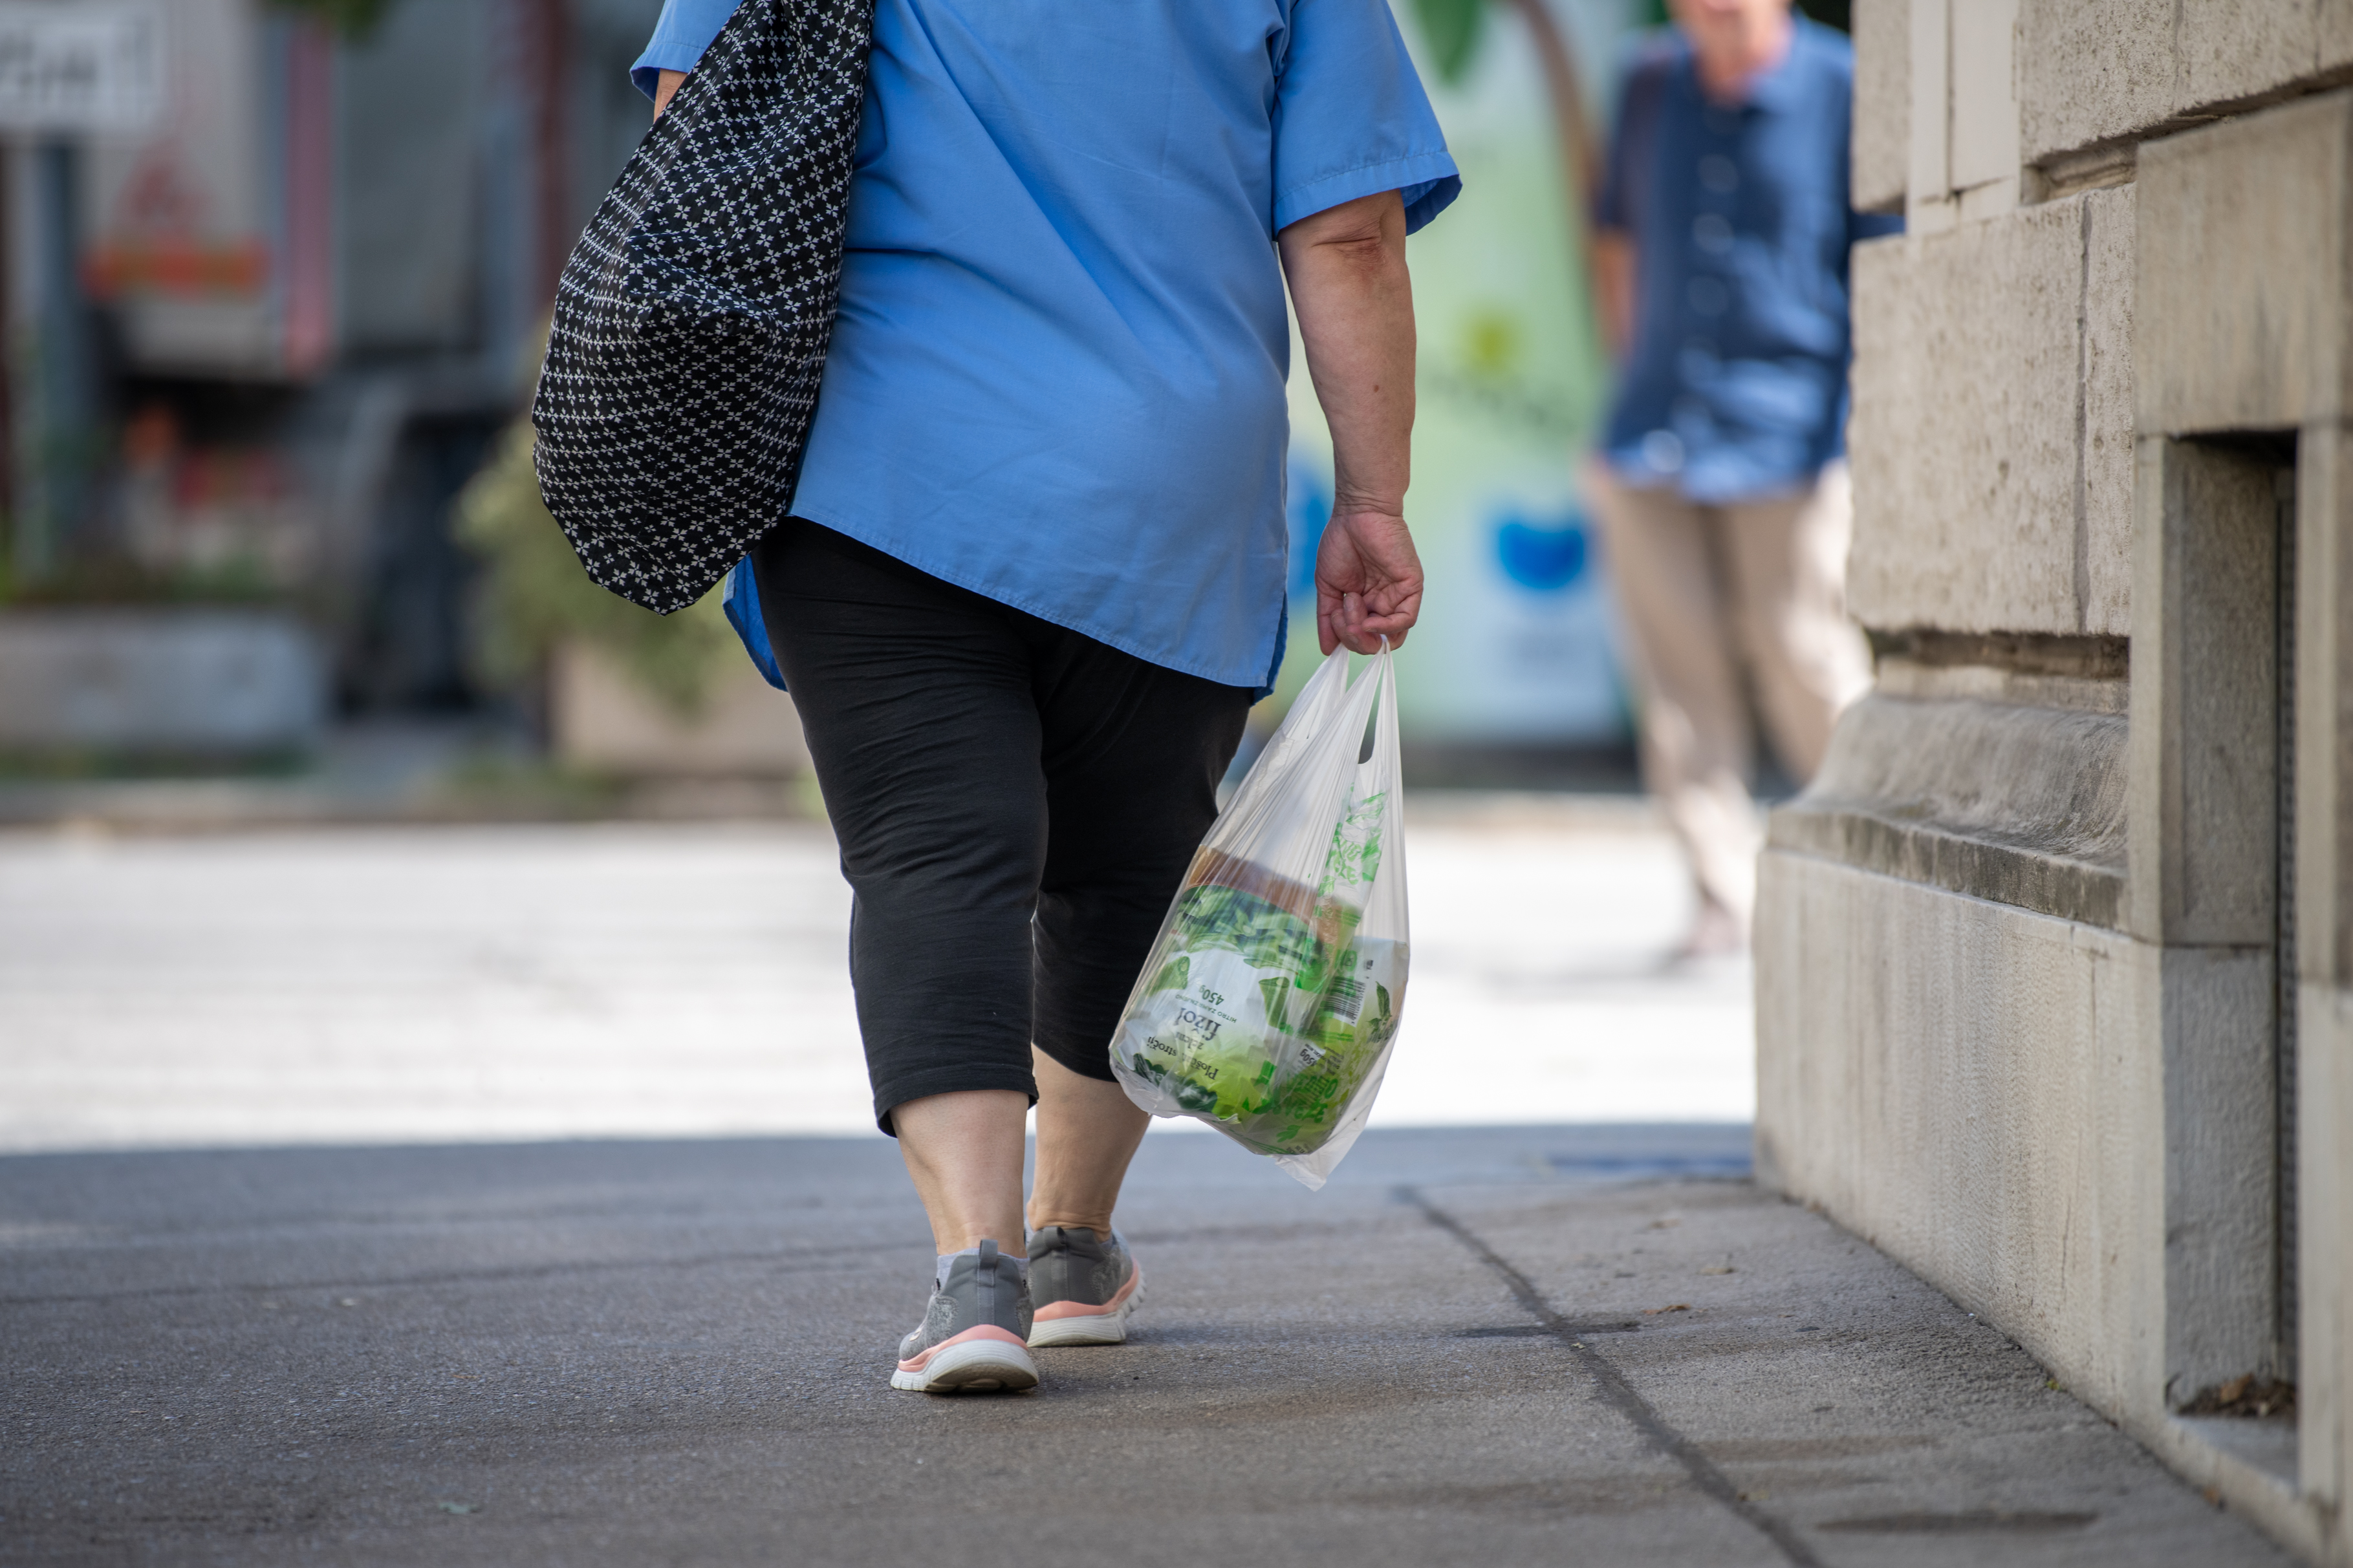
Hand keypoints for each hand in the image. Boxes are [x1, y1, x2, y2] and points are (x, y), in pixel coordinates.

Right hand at [1315, 508, 1422, 654]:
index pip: (1361, 638)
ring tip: (1352, 610)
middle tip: (1341, 619)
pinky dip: (1387, 628)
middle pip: (1375, 642)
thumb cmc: (1341, 543)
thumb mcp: (1327, 588)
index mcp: (1365, 604)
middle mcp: (1384, 604)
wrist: (1356, 514)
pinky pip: (1406, 620)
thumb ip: (1327, 620)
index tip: (1333, 621)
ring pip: (1391, 636)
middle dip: (1353, 639)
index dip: (1346, 639)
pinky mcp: (1411, 588)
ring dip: (1365, 633)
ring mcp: (1398, 597)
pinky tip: (1369, 622)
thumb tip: (1328, 650)